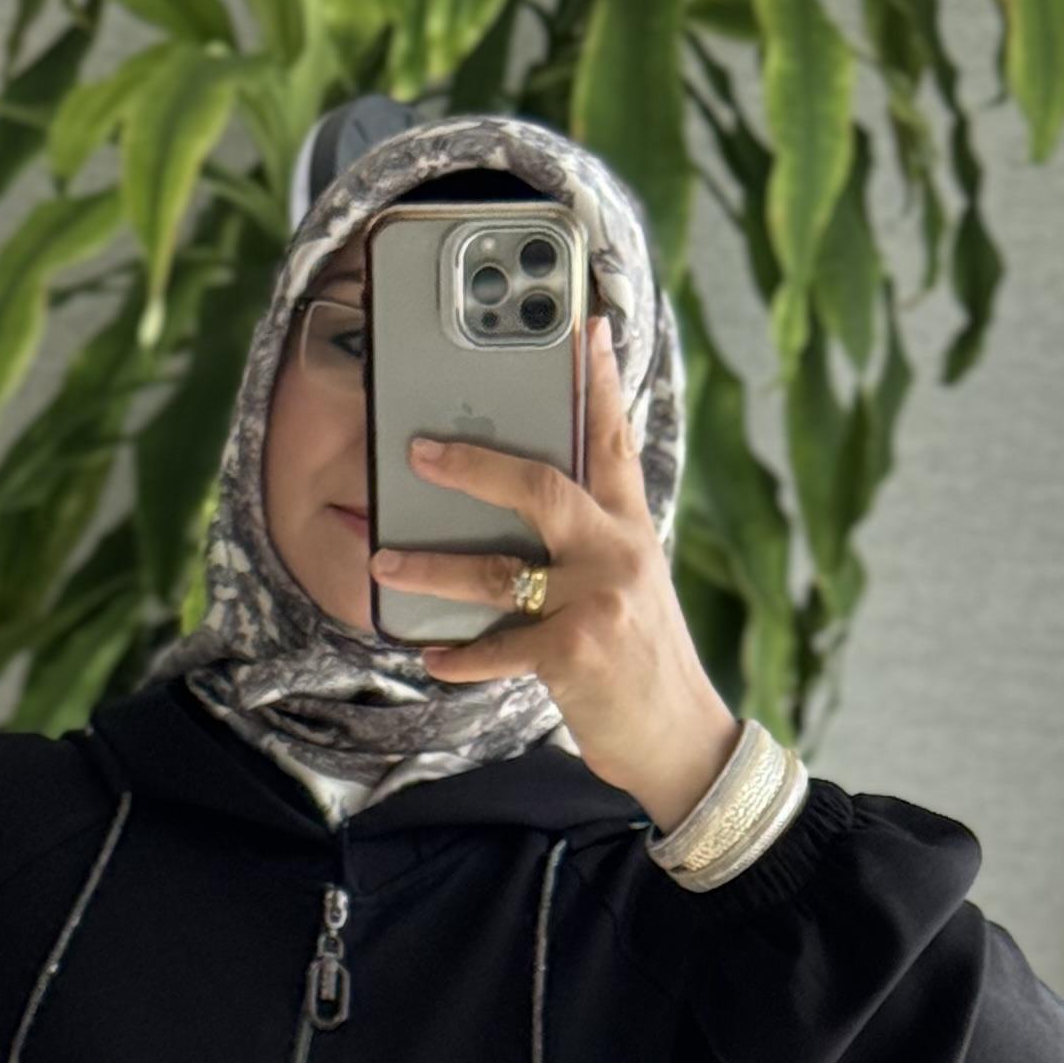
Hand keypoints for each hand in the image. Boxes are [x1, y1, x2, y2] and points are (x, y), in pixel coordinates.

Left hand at [369, 315, 742, 827]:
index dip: (598, 381)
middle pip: (541, 487)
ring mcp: (597, 600)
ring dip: (433, 567)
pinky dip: (461, 655)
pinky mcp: (576, 652)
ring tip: (385, 562)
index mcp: (630, 527)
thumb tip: (524, 509)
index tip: (582, 325)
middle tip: (420, 451)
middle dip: (474, 465)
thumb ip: (591, 542)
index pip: (614, 440)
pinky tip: (430, 656)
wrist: (678, 737)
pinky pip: (501, 646)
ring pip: (499, 570)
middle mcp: (617, 552)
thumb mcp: (631, 586)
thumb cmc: (642, 660)